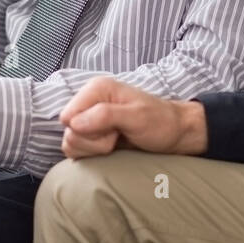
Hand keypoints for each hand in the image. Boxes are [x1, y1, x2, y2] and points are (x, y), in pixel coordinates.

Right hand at [59, 77, 207, 158]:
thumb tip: (73, 123)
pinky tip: (110, 147)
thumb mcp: (137, 117)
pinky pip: (75, 150)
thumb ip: (105, 116)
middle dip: (94, 141)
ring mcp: (87, 119)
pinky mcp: (89, 134)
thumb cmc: (160, 122)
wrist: (174, 134)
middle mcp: (88, 101)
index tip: (113, 129)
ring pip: (71, 143)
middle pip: (69, 132)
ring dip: (94, 149)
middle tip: (117, 135)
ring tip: (116, 140)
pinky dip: (92, 154)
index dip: (88, 129)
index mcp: (96, 89)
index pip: (69, 116)